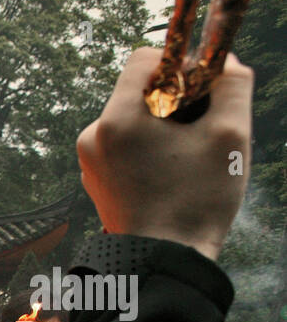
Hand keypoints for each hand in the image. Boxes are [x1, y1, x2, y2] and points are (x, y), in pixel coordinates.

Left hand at [77, 48, 252, 260]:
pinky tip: (171, 175)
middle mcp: (92, 137)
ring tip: (187, 159)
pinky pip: (125, 147)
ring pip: (133, 120)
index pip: (145, 59)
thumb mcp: (229, 135)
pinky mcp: (96, 180)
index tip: (203, 90)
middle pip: (138, 91)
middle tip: (201, 130)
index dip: (181, 64)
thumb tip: (226, 63)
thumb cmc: (196, 203)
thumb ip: (232, 86)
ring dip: (163, 127)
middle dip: (174, 100)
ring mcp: (89, 161)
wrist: (162, 262)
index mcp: (116, 120)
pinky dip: (149, 150)